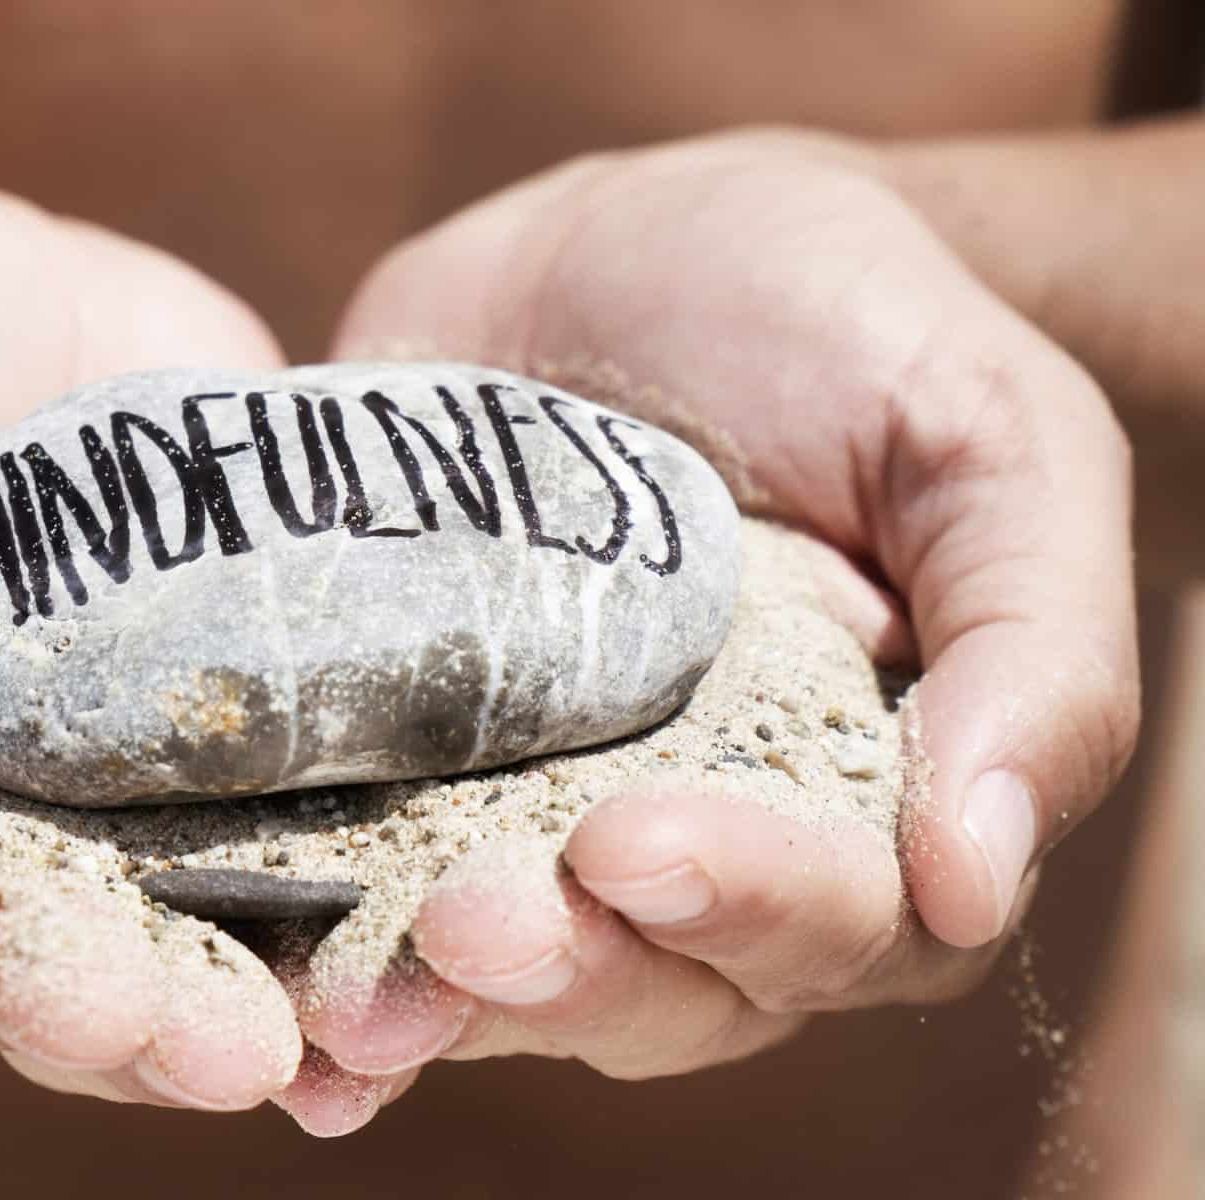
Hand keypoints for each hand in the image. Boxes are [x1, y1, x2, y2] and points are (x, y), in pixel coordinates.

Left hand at [292, 130, 1138, 1116]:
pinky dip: (310, 941)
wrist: (633, 248)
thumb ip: (1033, 654)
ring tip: (348, 986)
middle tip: (462, 924)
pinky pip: (361, 883)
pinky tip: (256, 968)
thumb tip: (976, 877)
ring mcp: (537, 816)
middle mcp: (702, 842)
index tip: (635, 845)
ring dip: (423, 990)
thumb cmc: (848, 333)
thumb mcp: (989, 443)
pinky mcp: (405, 766)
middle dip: (559, 964)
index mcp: (862, 798)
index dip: (743, 902)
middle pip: (651, 979)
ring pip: (501, 965)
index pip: (834, 918)